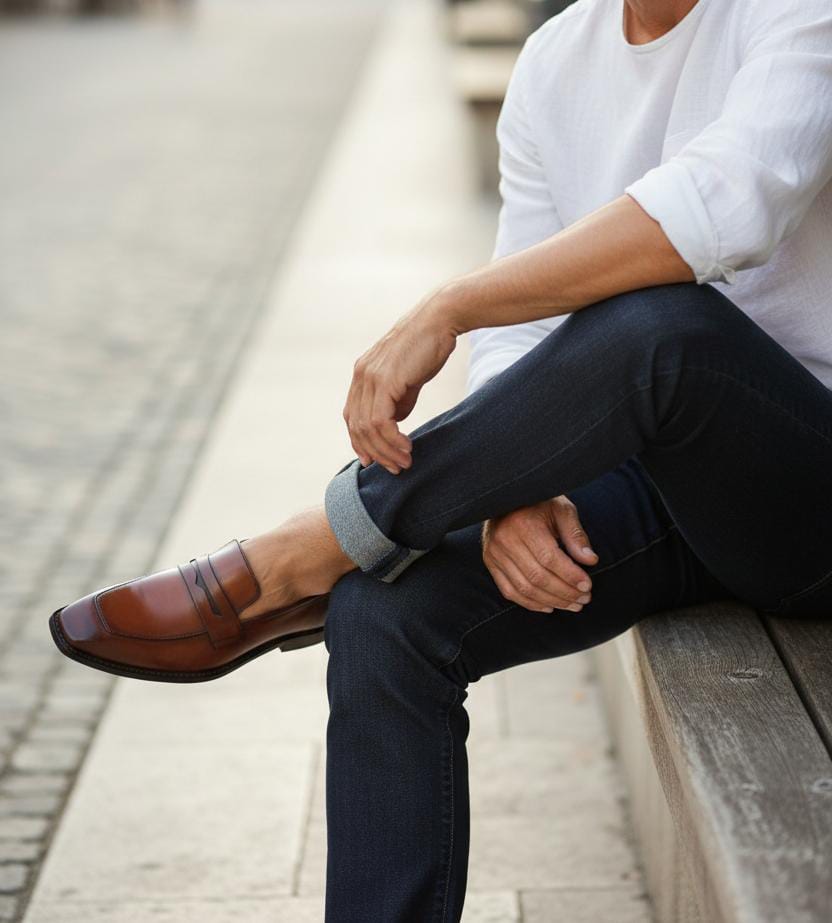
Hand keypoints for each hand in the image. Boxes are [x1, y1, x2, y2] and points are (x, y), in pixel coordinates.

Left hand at [343, 298, 457, 473]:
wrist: (441, 319)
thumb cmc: (429, 346)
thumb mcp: (409, 378)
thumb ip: (399, 400)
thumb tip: (394, 423)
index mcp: (363, 374)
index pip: (353, 416)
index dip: (361, 441)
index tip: (376, 460)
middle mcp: (360, 376)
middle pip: (357, 426)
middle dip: (375, 452)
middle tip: (395, 468)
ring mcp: (369, 377)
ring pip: (367, 428)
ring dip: (386, 451)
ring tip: (404, 462)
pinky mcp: (384, 381)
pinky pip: (380, 421)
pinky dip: (392, 440)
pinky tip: (407, 447)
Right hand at [482, 496, 598, 613]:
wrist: (505, 498)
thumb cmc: (538, 503)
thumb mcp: (561, 509)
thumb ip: (575, 534)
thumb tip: (590, 561)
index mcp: (524, 523)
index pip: (549, 558)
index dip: (570, 575)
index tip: (588, 586)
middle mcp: (505, 540)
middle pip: (538, 577)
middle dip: (564, 592)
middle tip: (584, 599)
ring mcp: (494, 554)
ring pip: (524, 588)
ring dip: (551, 601)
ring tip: (572, 605)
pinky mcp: (490, 563)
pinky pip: (510, 591)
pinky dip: (531, 603)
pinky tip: (549, 606)